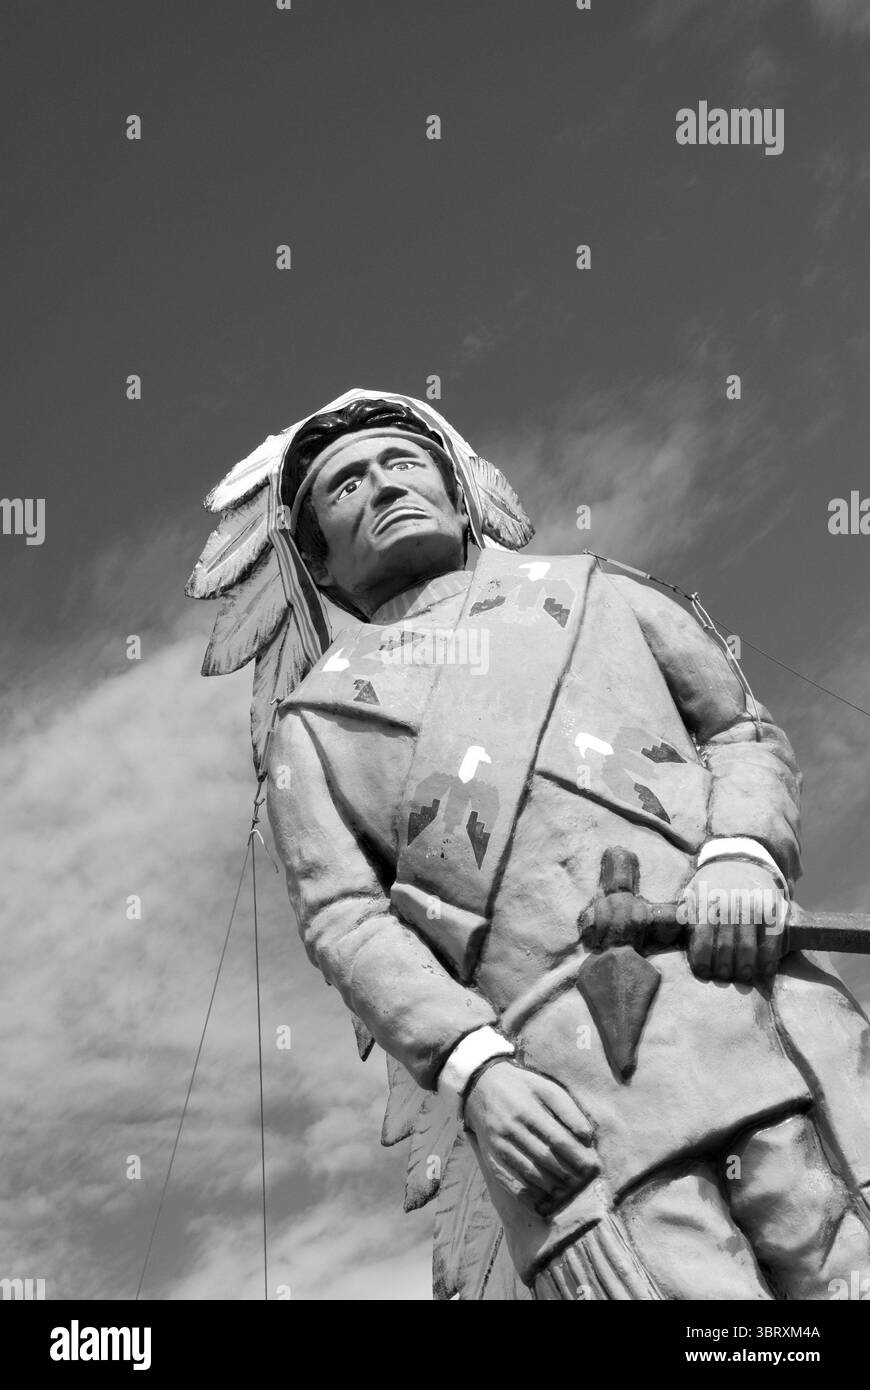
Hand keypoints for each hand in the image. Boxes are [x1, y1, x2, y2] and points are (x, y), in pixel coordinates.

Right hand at [463, 1060, 599, 1216]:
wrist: (481, 1086)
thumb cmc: (521, 1087)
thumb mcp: (545, 1088)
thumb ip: (568, 1110)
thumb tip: (587, 1136)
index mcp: (527, 1110)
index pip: (557, 1140)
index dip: (577, 1156)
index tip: (593, 1166)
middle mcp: (511, 1130)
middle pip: (545, 1159)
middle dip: (568, 1173)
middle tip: (584, 1182)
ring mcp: (499, 1146)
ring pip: (529, 1173)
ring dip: (552, 1186)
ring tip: (569, 1191)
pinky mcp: (491, 1157)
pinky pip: (511, 1181)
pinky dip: (529, 1194)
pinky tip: (544, 1198)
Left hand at [678, 860, 786, 983]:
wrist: (740, 859)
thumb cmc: (712, 884)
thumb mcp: (693, 892)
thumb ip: (686, 914)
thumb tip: (674, 940)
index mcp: (706, 901)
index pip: (702, 938)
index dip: (702, 960)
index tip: (703, 973)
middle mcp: (729, 903)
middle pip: (726, 947)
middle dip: (724, 968)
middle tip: (723, 977)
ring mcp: (752, 905)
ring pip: (748, 946)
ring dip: (745, 967)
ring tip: (742, 977)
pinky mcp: (771, 908)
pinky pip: (771, 939)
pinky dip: (769, 958)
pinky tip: (766, 972)